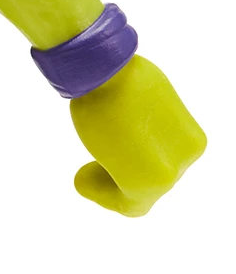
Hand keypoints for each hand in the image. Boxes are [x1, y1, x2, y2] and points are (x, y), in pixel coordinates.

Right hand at [70, 54, 205, 216]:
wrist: (102, 70)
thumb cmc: (115, 78)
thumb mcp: (140, 103)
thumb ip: (144, 125)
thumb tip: (132, 133)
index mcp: (191, 138)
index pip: (166, 162)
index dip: (135, 162)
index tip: (108, 160)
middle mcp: (187, 157)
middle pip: (153, 178)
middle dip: (121, 173)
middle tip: (91, 170)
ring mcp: (169, 172)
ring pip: (138, 191)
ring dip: (109, 185)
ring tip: (84, 178)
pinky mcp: (145, 184)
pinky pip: (126, 203)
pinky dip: (102, 194)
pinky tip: (82, 183)